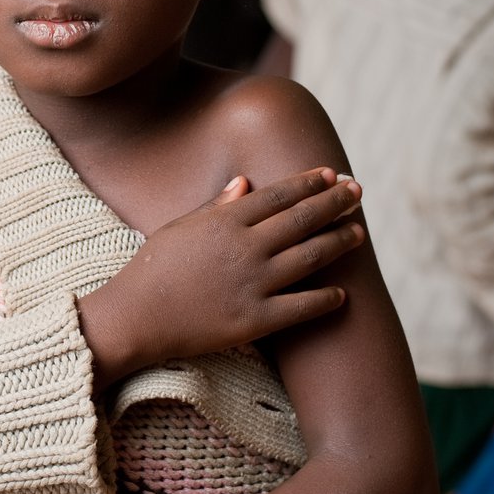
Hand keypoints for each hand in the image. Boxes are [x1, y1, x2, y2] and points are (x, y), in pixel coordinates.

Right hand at [81, 167, 363, 383]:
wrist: (135, 317)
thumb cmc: (152, 269)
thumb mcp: (180, 227)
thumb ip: (217, 206)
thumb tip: (246, 182)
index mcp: (225, 221)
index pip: (278, 195)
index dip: (308, 183)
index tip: (330, 174)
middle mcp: (245, 248)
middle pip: (302, 219)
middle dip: (334, 202)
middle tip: (357, 191)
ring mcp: (253, 284)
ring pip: (310, 257)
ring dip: (338, 242)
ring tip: (358, 233)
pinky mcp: (255, 319)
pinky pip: (301, 307)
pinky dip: (325, 299)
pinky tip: (342, 294)